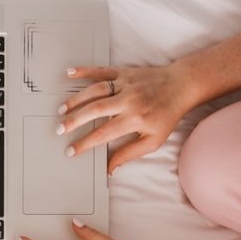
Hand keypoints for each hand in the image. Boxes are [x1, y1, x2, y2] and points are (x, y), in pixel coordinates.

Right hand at [57, 63, 199, 173]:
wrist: (181, 86)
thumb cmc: (167, 115)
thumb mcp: (153, 141)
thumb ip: (130, 154)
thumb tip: (111, 168)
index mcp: (135, 119)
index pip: (104, 133)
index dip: (85, 143)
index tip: (71, 150)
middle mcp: (128, 100)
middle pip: (95, 110)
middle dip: (74, 120)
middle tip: (59, 129)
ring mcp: (125, 84)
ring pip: (95, 91)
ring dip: (76, 100)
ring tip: (61, 110)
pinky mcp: (124, 72)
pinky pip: (101, 71)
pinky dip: (84, 70)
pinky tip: (69, 73)